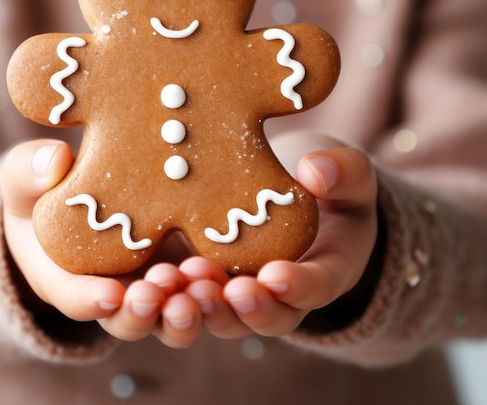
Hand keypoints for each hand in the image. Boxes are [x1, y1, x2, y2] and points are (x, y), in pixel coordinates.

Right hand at [0, 139, 202, 346]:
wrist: (82, 191)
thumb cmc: (43, 191)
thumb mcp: (26, 178)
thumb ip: (29, 172)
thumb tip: (54, 160)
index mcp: (64, 276)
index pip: (73, 297)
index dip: (90, 300)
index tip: (109, 294)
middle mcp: (110, 292)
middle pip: (128, 318)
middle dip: (143, 314)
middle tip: (158, 296)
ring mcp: (148, 283)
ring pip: (170, 313)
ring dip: (185, 307)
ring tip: (199, 286)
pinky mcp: (180, 269)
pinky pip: (202, 288)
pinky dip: (215, 286)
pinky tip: (231, 271)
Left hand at [180, 132, 378, 337]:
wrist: (289, 195)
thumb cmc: (327, 188)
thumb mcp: (348, 176)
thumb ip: (343, 173)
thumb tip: (316, 171)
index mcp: (320, 273)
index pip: (314, 288)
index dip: (297, 287)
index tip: (277, 276)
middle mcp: (276, 296)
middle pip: (260, 318)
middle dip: (241, 309)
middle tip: (226, 292)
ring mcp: (234, 291)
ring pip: (214, 317)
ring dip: (193, 310)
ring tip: (174, 288)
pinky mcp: (198, 280)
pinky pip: (178, 299)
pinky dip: (160, 298)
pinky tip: (142, 280)